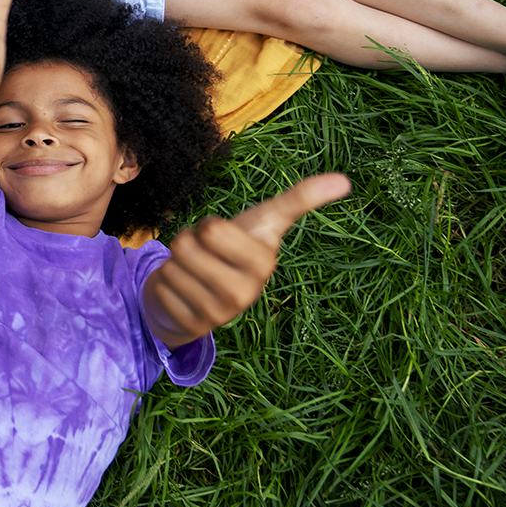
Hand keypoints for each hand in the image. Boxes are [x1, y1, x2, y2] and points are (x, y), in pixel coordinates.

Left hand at [143, 172, 351, 348]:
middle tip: (202, 253)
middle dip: (185, 242)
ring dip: (174, 263)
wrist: (205, 292)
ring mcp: (220, 313)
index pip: (212, 228)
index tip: (218, 234)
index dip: (207, 226)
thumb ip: (299, 200)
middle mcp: (247, 292)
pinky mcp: (193, 326)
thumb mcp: (262, 222)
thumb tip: (344, 179)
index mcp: (263, 262)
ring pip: (171, 266)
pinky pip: (161, 287)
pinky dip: (163, 285)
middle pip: (186, 245)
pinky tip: (182, 293)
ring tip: (193, 272)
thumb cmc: (233, 250)